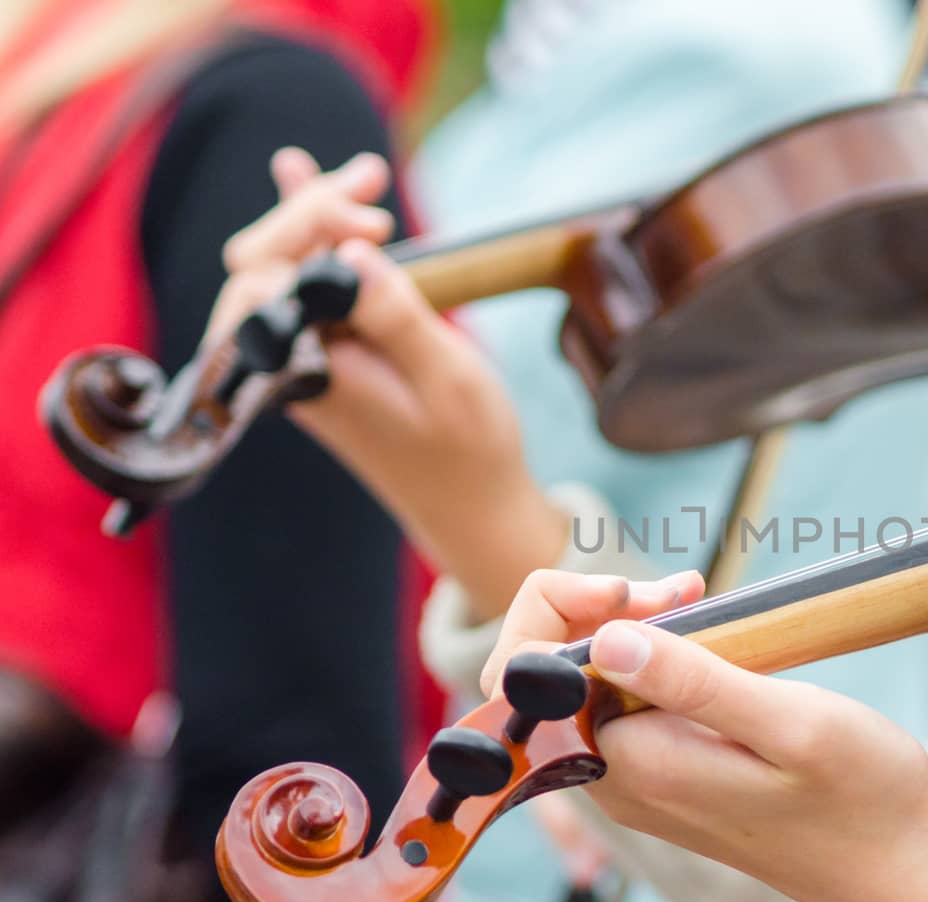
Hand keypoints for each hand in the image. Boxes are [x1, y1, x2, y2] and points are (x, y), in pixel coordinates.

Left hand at [213, 148, 567, 617]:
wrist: (474, 508)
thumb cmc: (469, 451)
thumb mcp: (447, 379)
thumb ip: (395, 316)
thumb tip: (347, 255)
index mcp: (303, 372)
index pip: (263, 273)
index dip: (310, 229)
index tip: (380, 228)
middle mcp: (289, 364)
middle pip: (262, 262)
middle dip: (311, 210)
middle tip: (376, 183)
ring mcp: (306, 360)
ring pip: (283, 269)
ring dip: (320, 217)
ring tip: (372, 177)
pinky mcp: (330, 357)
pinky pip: (304, 288)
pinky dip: (315, 239)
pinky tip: (307, 184)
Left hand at [485, 569, 927, 901]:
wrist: (896, 871)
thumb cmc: (862, 797)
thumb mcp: (790, 724)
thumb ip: (695, 683)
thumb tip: (602, 642)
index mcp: (633, 768)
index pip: (524, 677)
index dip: (563, 609)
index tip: (650, 592)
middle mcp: (618, 784)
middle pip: (546, 676)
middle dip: (596, 609)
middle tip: (682, 587)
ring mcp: (640, 785)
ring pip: (587, 687)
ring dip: (629, 627)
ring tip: (697, 597)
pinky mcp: (668, 778)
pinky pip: (626, 706)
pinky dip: (653, 656)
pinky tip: (708, 636)